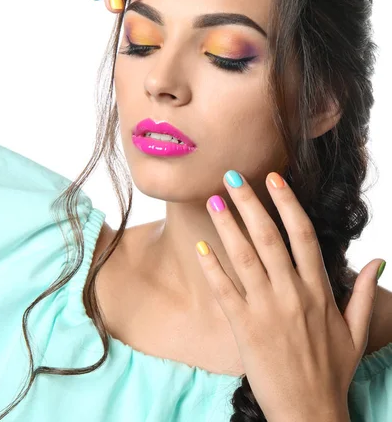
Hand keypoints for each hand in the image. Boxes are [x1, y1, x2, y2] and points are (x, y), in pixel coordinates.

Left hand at [197, 170, 382, 420]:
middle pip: (269, 237)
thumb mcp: (356, 332)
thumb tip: (378, 260)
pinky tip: (200, 246)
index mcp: (319, 291)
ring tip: (213, 200)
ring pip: (245, 257)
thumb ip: (364, 293)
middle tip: (232, 177)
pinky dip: (212, 267)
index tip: (273, 178)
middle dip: (250, 203)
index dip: (287, 203)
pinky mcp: (245, 328)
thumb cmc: (331, 372)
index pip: (303, 235)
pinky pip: (225, 291)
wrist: (309, 415)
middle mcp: (293, 294)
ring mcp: (267, 310)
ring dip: (228, 226)